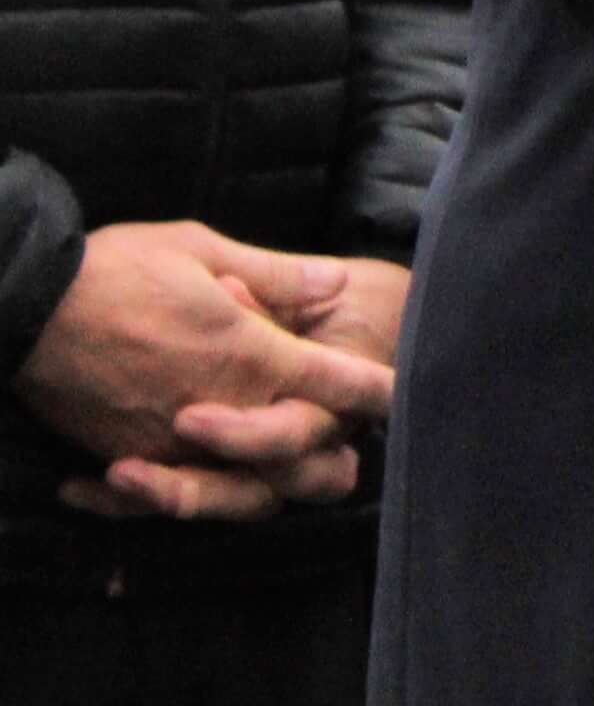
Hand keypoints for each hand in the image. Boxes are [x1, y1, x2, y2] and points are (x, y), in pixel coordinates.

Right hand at [11, 223, 396, 522]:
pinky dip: (188, 496)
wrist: (25, 305)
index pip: (334, 384)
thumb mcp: (202, 248)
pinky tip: (197, 482)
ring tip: (286, 474)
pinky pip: (171, 497)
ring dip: (269, 485)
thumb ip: (276, 275)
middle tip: (350, 449)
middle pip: (299, 458)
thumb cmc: (115, 267)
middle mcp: (218, 407)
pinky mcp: (124, 457)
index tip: (404, 394)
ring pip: (241, 492)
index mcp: (248, 353)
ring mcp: (169, 442)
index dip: (377, 390)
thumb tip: (334, 281)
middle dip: (331, 456)